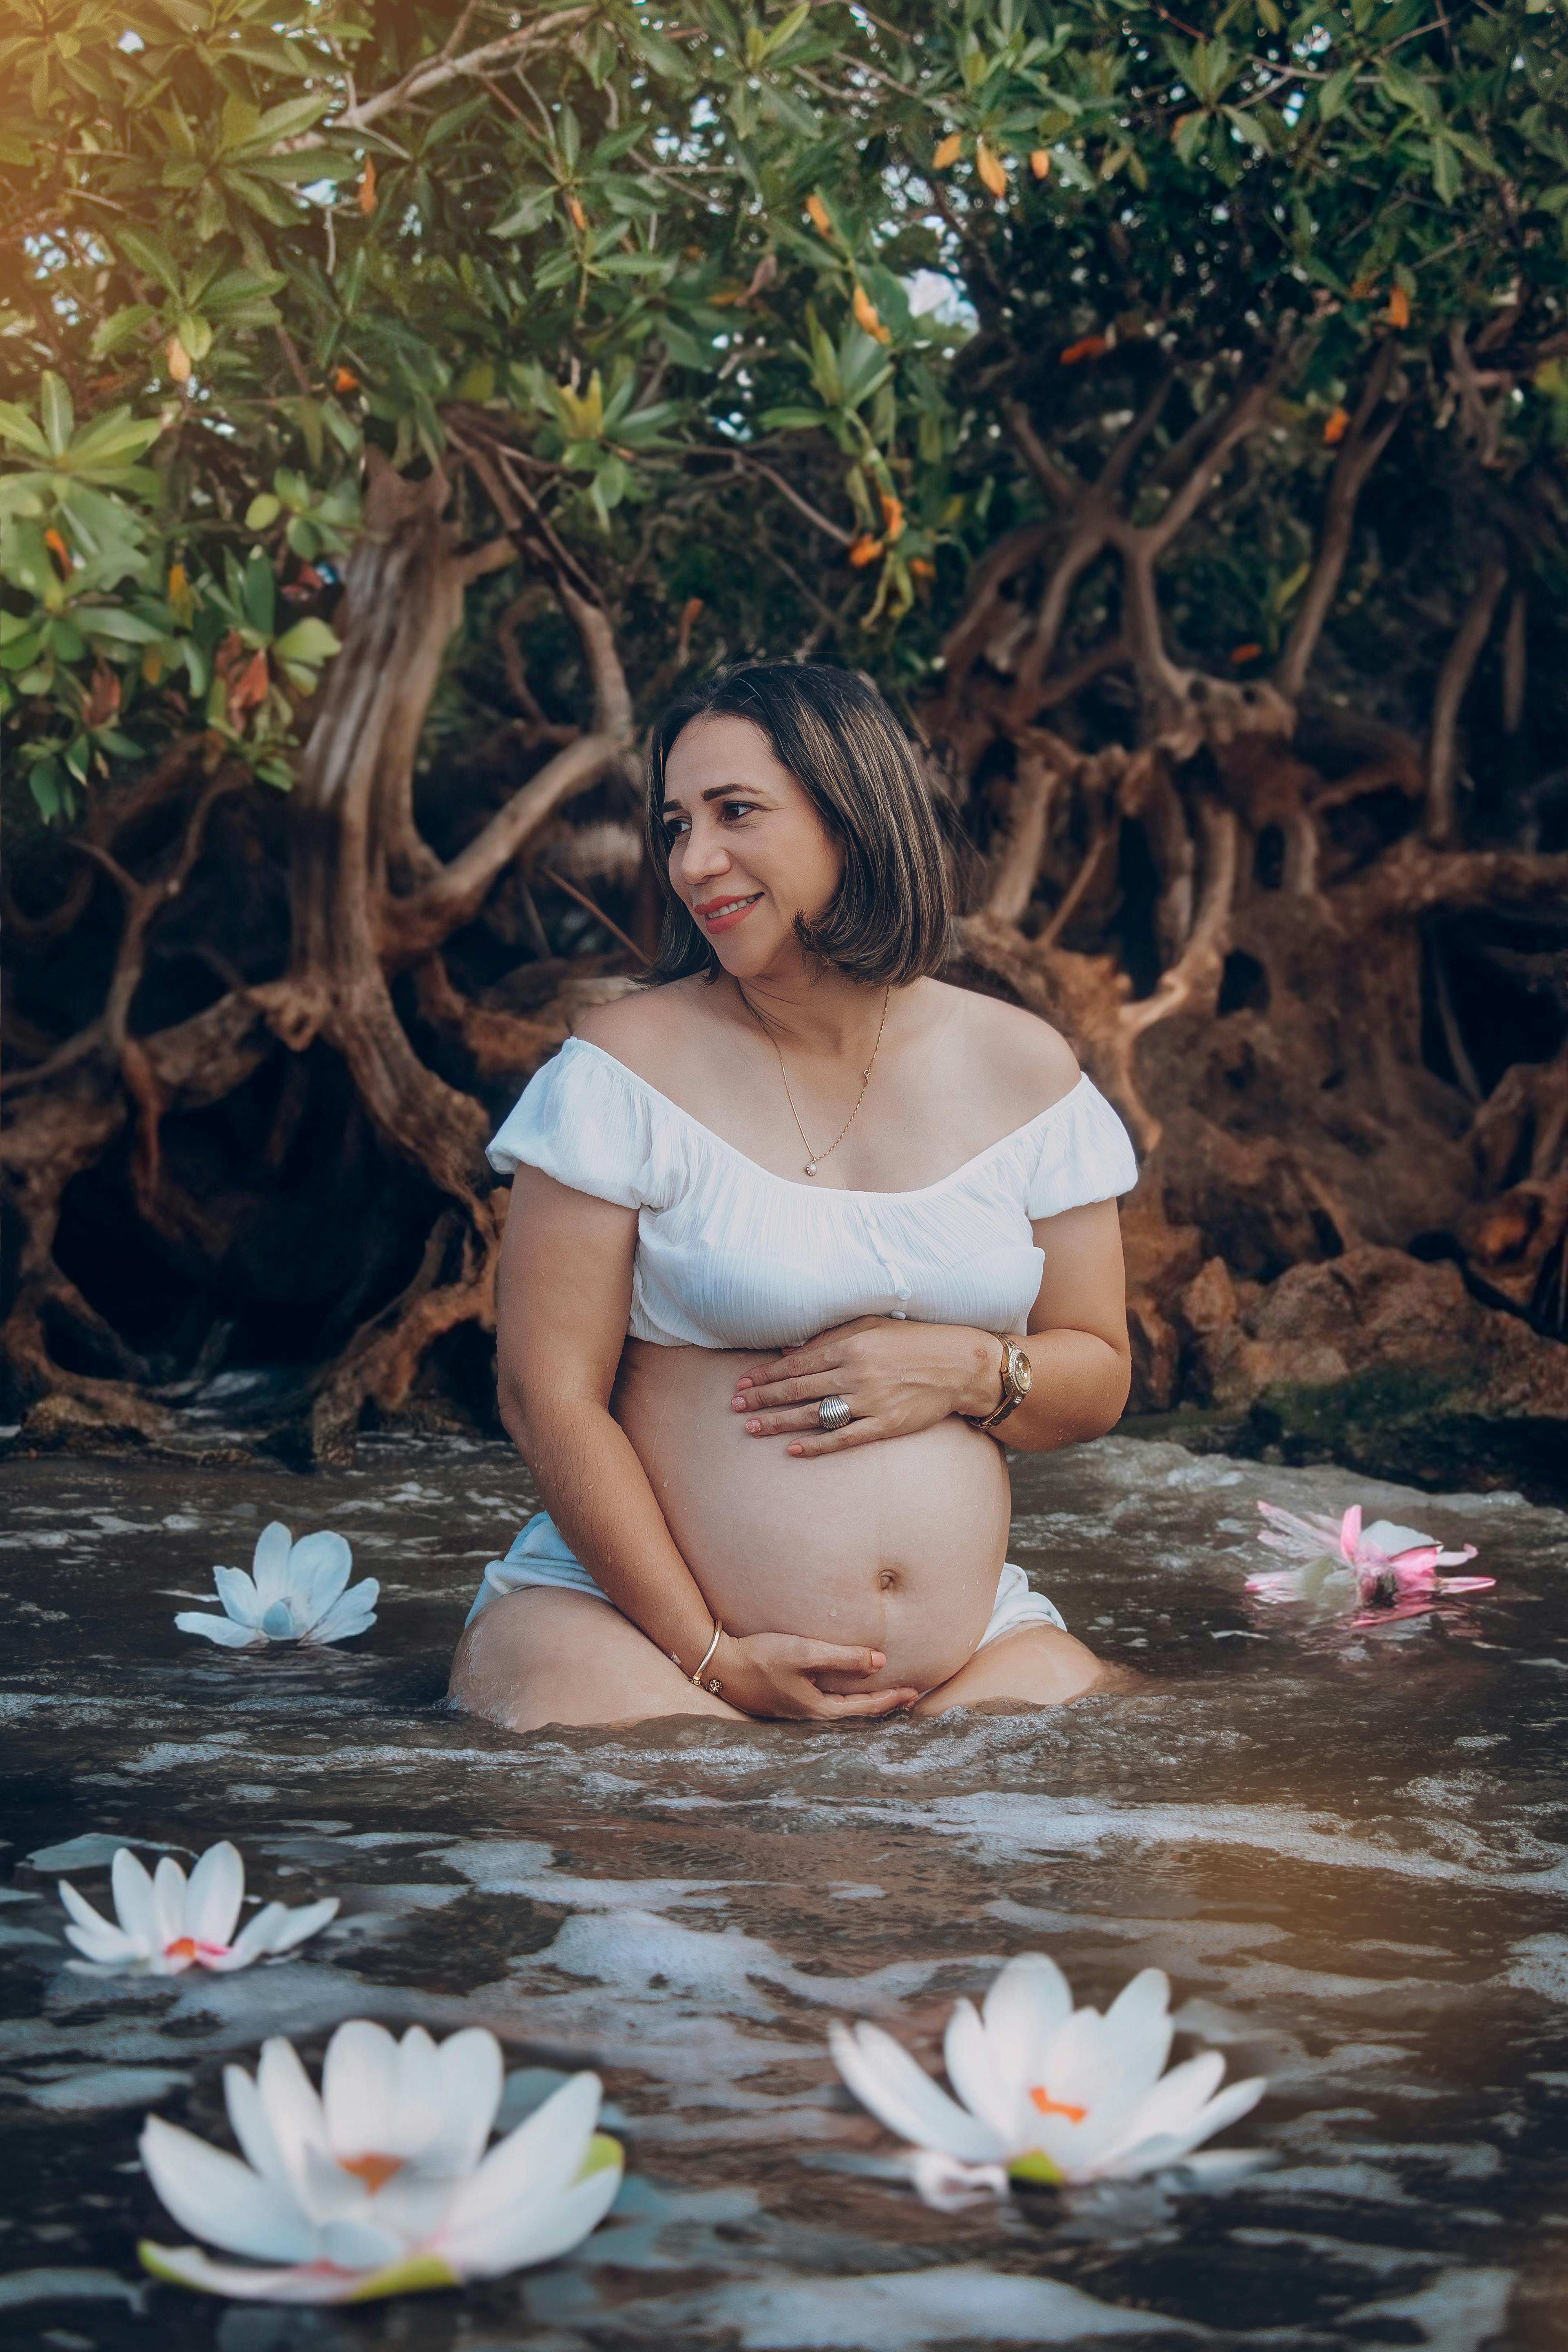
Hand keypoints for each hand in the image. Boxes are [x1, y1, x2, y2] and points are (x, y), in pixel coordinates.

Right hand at [714, 1630, 918, 1720]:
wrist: (718, 1666)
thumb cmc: (760, 1658)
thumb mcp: (804, 1653)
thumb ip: (843, 1656)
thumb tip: (880, 1660)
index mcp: (817, 1709)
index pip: (864, 1708)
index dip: (890, 1700)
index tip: (913, 1693)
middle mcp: (807, 1716)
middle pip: (853, 1715)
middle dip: (880, 1706)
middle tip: (906, 1698)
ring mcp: (794, 1711)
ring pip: (838, 1711)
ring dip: (861, 1704)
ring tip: (880, 1695)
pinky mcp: (783, 1701)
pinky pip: (822, 1704)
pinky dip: (841, 1699)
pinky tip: (841, 1689)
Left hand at [731, 1317, 1003, 1456]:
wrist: (960, 1364)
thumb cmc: (915, 1340)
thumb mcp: (872, 1325)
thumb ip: (831, 1337)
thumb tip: (791, 1351)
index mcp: (852, 1346)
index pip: (798, 1364)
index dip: (768, 1375)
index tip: (744, 1382)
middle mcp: (857, 1374)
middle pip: (799, 1389)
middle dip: (763, 1398)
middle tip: (735, 1405)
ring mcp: (872, 1402)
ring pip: (815, 1414)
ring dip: (779, 1422)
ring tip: (751, 1427)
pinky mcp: (887, 1425)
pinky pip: (845, 1437)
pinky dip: (817, 1445)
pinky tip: (793, 1449)